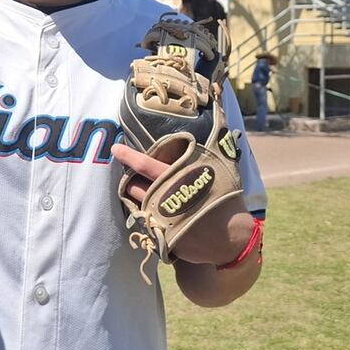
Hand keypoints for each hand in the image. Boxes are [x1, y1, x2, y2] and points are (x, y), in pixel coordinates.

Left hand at [111, 142, 253, 265]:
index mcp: (180, 179)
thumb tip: (220, 109)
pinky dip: (146, 214)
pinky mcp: (163, 238)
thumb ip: (212, 146)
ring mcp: (164, 220)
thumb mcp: (221, 171)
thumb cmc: (226, 201)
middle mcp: (168, 199)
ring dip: (135, 195)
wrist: (233, 241)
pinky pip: (146, 223)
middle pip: (135, 186)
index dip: (129, 156)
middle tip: (126, 171)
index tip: (115, 149)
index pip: (146, 165)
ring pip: (138, 203)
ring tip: (137, 188)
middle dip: (129, 178)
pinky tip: (151, 210)